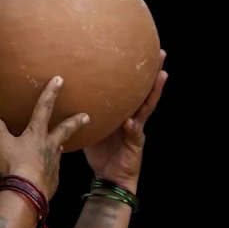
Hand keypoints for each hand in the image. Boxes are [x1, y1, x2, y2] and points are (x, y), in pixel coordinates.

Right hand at [0, 76, 88, 199]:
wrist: (27, 192)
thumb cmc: (15, 165)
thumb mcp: (1, 144)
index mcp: (37, 134)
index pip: (43, 108)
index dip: (50, 92)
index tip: (59, 80)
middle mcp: (50, 146)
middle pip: (64, 130)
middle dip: (75, 122)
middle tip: (86, 117)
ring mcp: (54, 163)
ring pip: (58, 150)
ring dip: (59, 146)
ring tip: (61, 146)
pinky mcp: (53, 179)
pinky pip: (52, 170)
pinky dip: (49, 167)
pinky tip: (46, 170)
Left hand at [83, 50, 167, 189]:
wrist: (110, 177)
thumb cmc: (101, 152)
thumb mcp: (93, 127)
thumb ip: (87, 112)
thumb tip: (68, 92)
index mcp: (124, 113)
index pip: (133, 88)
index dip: (139, 72)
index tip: (142, 50)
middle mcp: (134, 118)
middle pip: (147, 92)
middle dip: (154, 73)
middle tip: (160, 54)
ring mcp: (137, 130)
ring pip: (148, 107)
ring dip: (155, 92)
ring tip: (160, 76)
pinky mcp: (135, 145)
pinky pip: (134, 133)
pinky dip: (132, 127)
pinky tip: (131, 121)